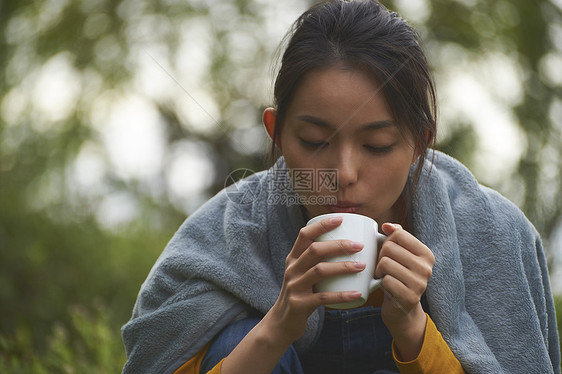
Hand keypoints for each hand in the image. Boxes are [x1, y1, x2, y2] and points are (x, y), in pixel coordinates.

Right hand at [265, 216, 365, 344]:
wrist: (282, 322)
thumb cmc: (301, 294)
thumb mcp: (303, 274)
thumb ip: (319, 262)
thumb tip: (350, 247)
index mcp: (293, 258)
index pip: (304, 235)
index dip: (322, 225)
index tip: (340, 219)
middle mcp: (292, 269)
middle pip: (315, 250)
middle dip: (338, 245)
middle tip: (359, 245)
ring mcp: (294, 286)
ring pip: (320, 271)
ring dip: (343, 267)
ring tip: (362, 266)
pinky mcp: (299, 304)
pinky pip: (323, 297)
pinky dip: (342, 295)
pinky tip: (357, 293)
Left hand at [375, 223, 434, 359]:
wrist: (401, 310)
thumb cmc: (398, 276)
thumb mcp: (401, 255)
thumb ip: (397, 236)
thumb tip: (387, 225)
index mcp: (426, 254)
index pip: (399, 234)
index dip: (386, 241)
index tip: (388, 252)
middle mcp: (426, 268)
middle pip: (389, 248)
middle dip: (380, 256)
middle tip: (383, 267)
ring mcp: (419, 284)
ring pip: (385, 263)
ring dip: (378, 270)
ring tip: (383, 276)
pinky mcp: (409, 297)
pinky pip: (386, 280)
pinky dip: (380, 282)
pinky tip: (384, 286)